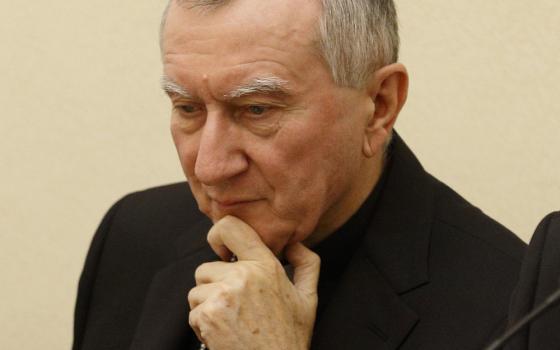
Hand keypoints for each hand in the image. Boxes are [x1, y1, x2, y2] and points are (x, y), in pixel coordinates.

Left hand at [188, 215, 319, 349]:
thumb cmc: (289, 337)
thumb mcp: (308, 298)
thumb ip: (306, 263)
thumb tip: (293, 244)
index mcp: (265, 266)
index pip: (231, 228)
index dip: (218, 234)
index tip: (220, 249)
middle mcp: (242, 276)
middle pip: (206, 267)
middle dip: (214, 286)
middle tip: (235, 305)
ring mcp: (223, 296)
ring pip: (197, 290)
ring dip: (207, 305)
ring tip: (230, 321)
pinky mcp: (207, 316)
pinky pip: (193, 312)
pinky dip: (203, 325)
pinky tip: (223, 334)